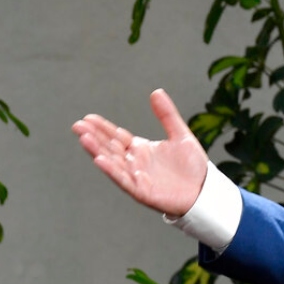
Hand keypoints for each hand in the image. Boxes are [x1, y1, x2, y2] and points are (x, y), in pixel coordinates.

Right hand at [72, 89, 207, 216]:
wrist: (205, 190)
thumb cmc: (191, 166)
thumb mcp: (180, 134)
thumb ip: (167, 115)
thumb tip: (156, 92)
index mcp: (140, 149)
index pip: (117, 136)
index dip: (102, 128)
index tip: (88, 118)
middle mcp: (134, 162)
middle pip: (109, 148)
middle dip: (93, 137)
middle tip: (78, 125)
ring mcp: (136, 177)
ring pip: (112, 162)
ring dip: (97, 151)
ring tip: (84, 138)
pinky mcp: (142, 191)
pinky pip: (124, 179)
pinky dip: (112, 170)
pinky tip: (100, 160)